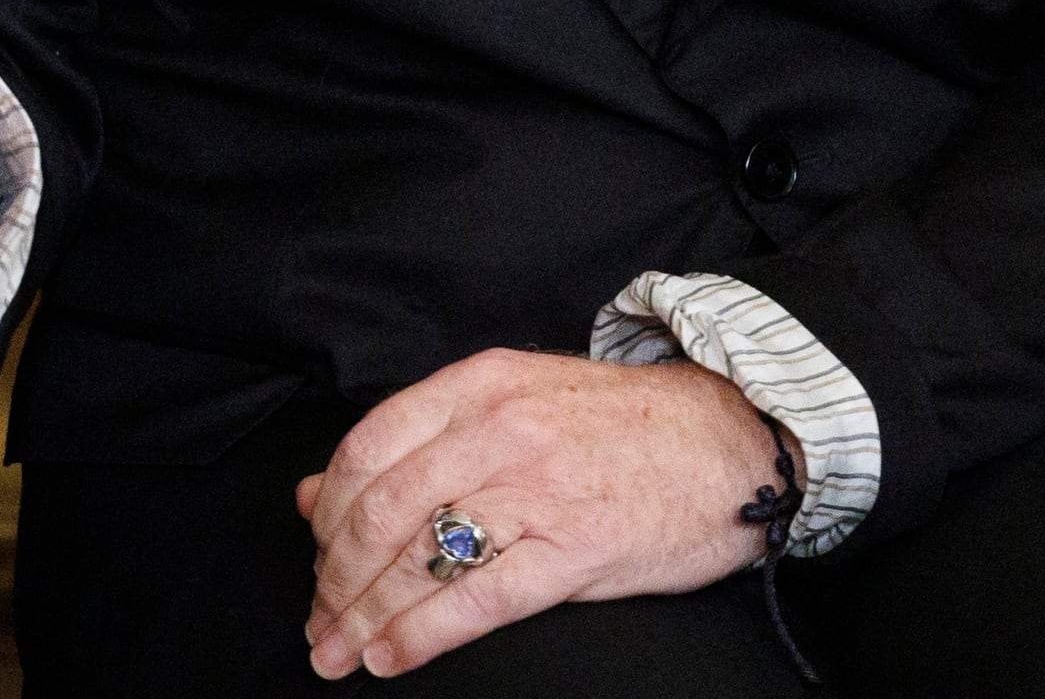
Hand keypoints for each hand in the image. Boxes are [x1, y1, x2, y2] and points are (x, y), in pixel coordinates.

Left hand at [294, 351, 778, 678]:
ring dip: (363, 614)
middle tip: (318, 620)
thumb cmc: (619, 427)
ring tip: (337, 652)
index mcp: (478, 386)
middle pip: (381, 508)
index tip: (314, 555)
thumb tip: (314, 493)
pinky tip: (390, 658)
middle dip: (336, 576)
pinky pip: (477, 600)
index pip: (367, 447)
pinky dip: (421, 635)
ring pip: (419, 555)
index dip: (326, 513)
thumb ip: (416, 443)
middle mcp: (499, 431)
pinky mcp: (575, 549)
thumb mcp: (512, 405)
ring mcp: (538, 489)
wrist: (730, 441)